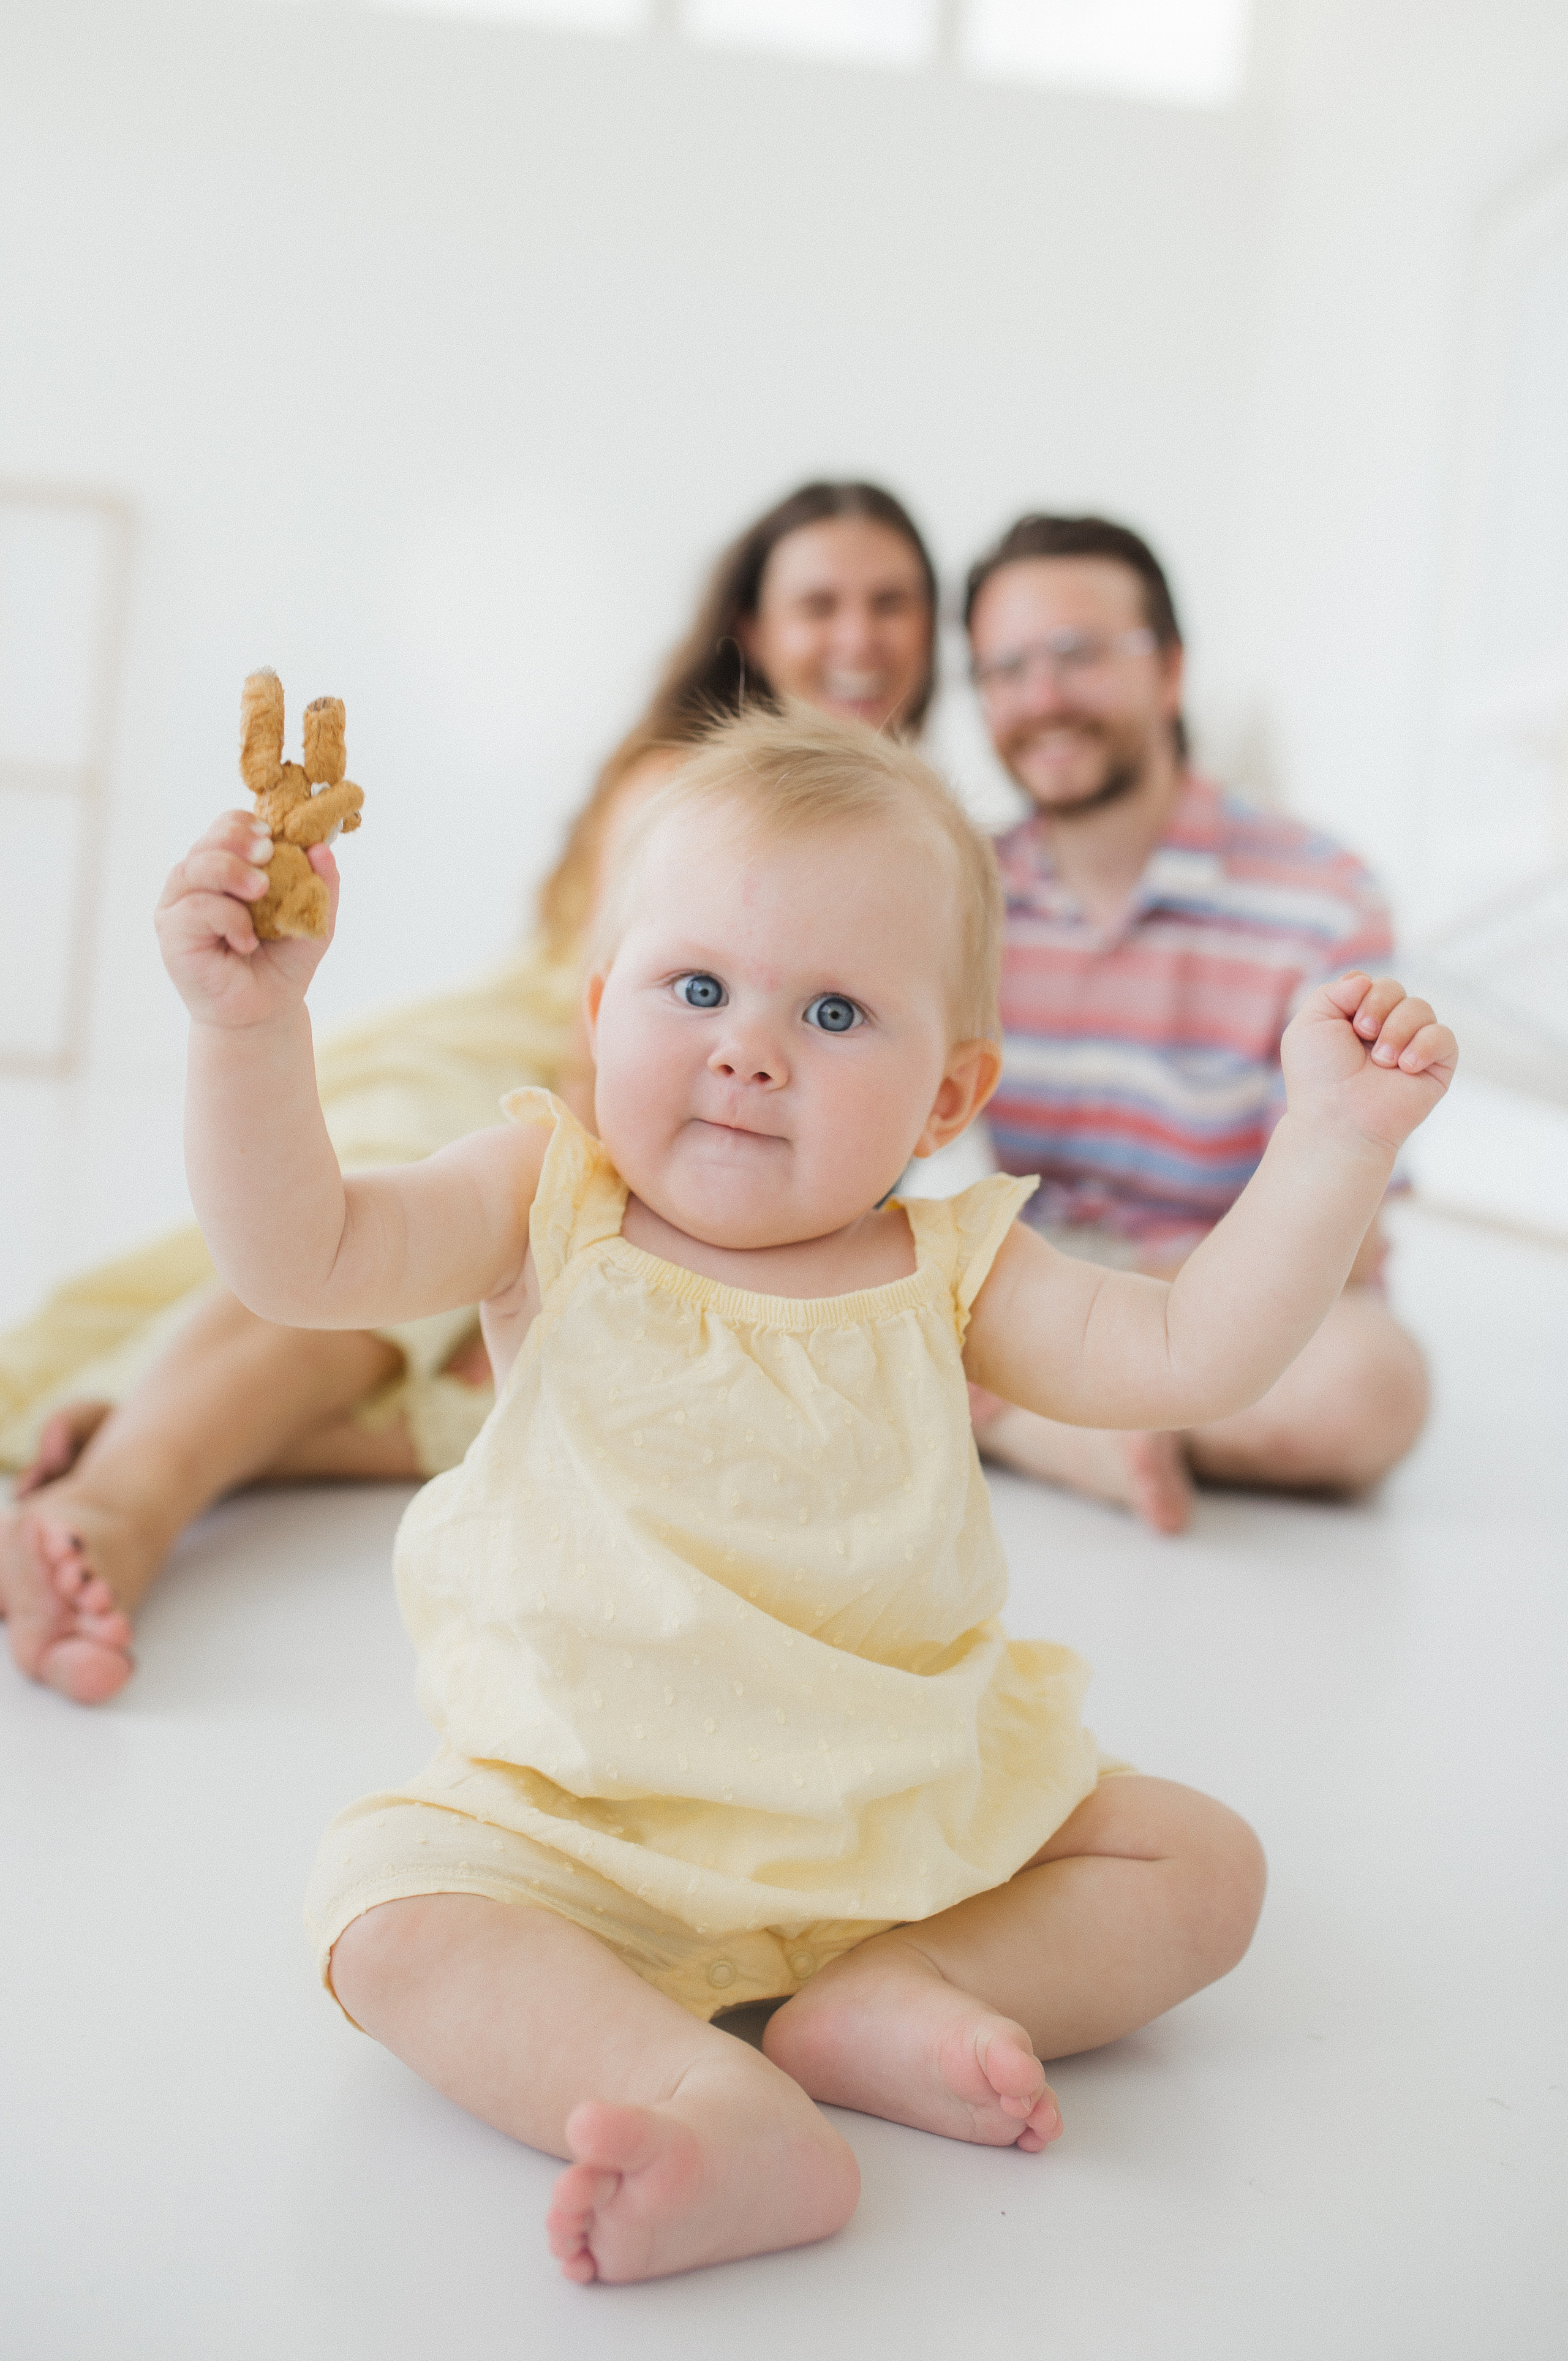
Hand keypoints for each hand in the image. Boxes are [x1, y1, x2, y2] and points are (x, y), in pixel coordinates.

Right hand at [155, 811, 337, 1029]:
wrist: (266, 1010)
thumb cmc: (282, 960)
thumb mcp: (314, 919)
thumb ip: (322, 884)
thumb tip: (323, 849)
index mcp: (227, 867)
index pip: (226, 826)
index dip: (246, 824)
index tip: (272, 837)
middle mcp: (198, 880)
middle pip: (208, 839)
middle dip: (239, 840)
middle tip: (267, 855)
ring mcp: (179, 904)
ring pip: (196, 867)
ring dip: (233, 873)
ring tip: (261, 895)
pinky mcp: (171, 931)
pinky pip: (195, 907)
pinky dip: (227, 917)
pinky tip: (247, 940)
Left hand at [1281, 972, 1455, 1156]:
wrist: (1339, 1118)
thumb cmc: (1319, 1077)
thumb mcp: (1310, 1024)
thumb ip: (1333, 991)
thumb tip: (1366, 981)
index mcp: (1356, 1019)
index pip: (1371, 983)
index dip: (1362, 994)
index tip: (1348, 1023)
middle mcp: (1385, 1030)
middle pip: (1396, 988)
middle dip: (1379, 1007)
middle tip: (1364, 1036)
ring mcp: (1412, 1047)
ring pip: (1421, 1008)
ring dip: (1398, 1030)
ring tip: (1383, 1061)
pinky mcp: (1436, 1066)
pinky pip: (1444, 1036)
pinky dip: (1425, 1046)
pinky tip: (1406, 1067)